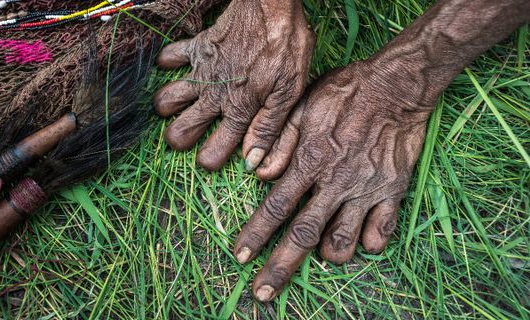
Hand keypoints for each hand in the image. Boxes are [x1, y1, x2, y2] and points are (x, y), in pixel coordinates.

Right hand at [154, 0, 313, 170]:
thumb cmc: (287, 47)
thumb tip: (251, 161)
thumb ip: (268, 128)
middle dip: (179, 140)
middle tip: (188, 135)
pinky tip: (179, 67)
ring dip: (169, 107)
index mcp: (239, 110)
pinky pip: (170, 57)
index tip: (212, 159)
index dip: (210, 161)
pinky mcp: (197, 48)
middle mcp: (214, 95)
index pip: (212, 151)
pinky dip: (169, 63)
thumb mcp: (289, 92)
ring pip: (166, 99)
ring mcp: (202, 71)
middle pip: (179, 131)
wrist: (271, 6)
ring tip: (181, 106)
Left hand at [233, 59, 433, 301]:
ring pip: (344, 242)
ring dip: (329, 255)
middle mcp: (336, 182)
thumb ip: (279, 141)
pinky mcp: (393, 191)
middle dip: (280, 268)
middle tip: (263, 294)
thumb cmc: (345, 92)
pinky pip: (381, 233)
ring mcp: (366, 190)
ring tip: (321, 253)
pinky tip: (360, 239)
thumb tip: (257, 173)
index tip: (239, 256)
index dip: (255, 234)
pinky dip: (368, 243)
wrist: (397, 86)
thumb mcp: (303, 105)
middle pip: (303, 235)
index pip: (276, 206)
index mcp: (309, 160)